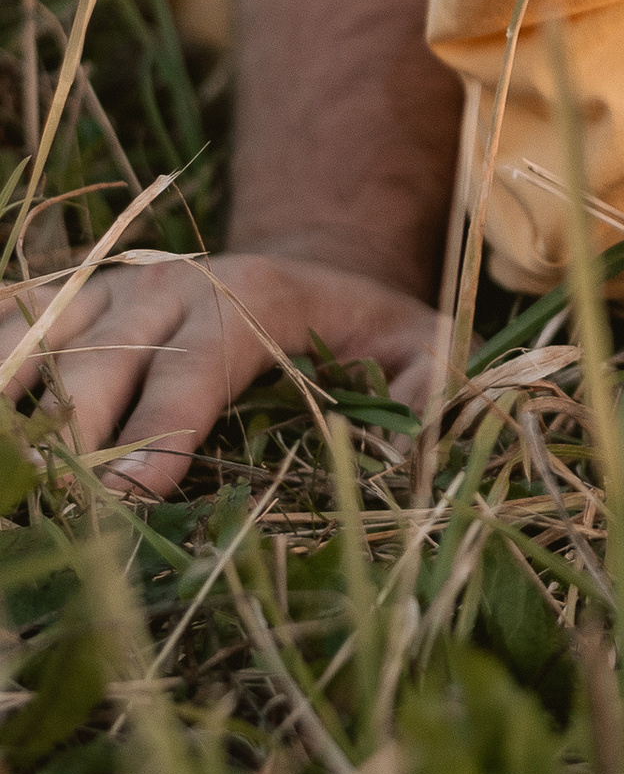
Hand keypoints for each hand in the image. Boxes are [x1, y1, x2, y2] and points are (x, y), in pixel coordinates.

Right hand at [2, 250, 446, 499]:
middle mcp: (167, 288)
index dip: (159, 431)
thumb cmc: (361, 329)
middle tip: (54, 504)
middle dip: (72, 435)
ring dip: (10, 395)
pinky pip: (13, 323)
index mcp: (250, 298)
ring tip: (9, 467)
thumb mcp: (422, 344)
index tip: (130, 494)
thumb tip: (415, 442)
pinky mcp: (72, 304)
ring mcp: (110, 292)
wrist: (306, 269)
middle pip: (101, 363)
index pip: (195, 369)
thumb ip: (432, 384)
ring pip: (39, 339)